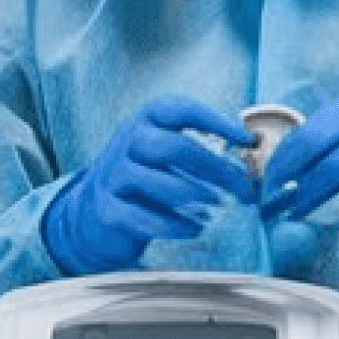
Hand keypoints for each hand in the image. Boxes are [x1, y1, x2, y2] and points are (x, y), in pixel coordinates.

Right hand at [43, 97, 255, 275]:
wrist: (90, 213)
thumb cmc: (140, 181)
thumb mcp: (162, 155)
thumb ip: (197, 150)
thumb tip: (248, 159)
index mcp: (145, 122)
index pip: (179, 110)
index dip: (215, 120)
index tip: (246, 139)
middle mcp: (126, 143)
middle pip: (171, 146)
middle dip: (213, 168)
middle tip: (243, 188)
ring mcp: (113, 177)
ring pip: (155, 181)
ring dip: (194, 194)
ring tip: (218, 205)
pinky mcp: (107, 210)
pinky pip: (142, 217)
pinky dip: (174, 225)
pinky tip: (195, 228)